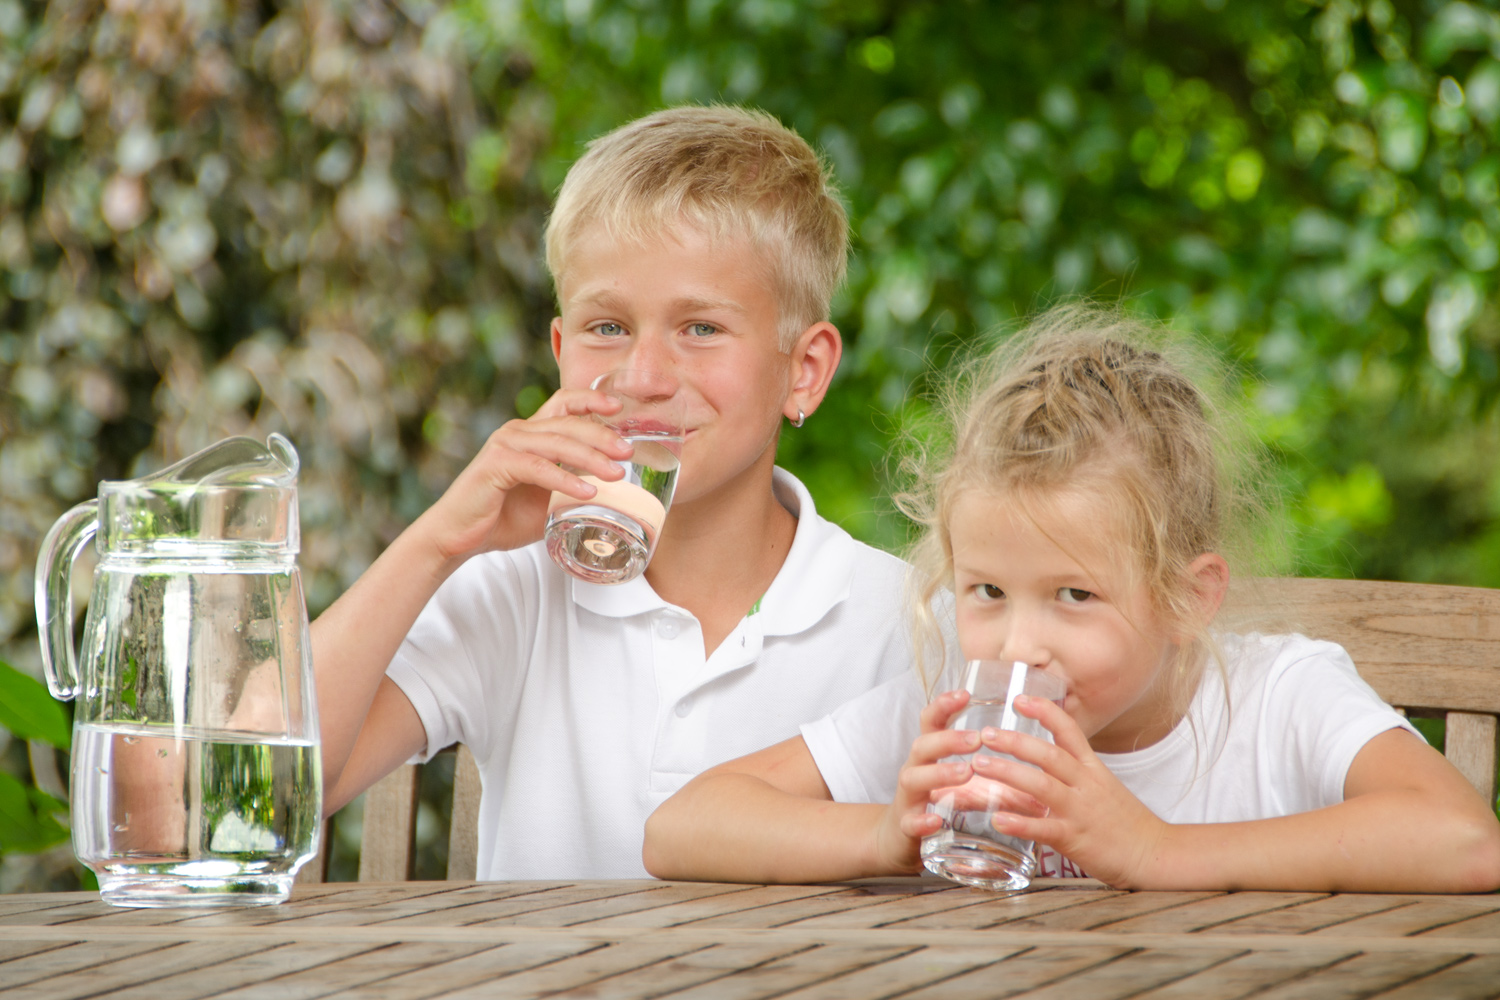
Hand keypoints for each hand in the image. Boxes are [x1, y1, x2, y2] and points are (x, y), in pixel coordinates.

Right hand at [416, 387, 633, 563]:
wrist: (459, 537)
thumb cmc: (503, 518)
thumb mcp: (548, 500)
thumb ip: (574, 488)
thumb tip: (617, 495)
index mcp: (531, 434)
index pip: (564, 403)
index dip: (592, 400)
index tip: (620, 408)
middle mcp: (518, 432)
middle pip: (568, 422)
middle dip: (602, 435)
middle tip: (629, 452)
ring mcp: (505, 445)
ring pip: (557, 442)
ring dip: (590, 457)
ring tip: (617, 474)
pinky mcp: (496, 465)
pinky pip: (538, 467)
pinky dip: (565, 480)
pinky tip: (587, 492)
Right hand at [871, 690, 983, 874]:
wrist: (899, 839)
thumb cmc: (939, 803)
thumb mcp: (962, 781)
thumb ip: (992, 770)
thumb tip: (1042, 765)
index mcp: (930, 755)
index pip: (931, 722)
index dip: (944, 705)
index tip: (965, 693)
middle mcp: (915, 770)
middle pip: (922, 744)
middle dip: (949, 738)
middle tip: (977, 738)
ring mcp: (908, 798)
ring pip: (913, 778)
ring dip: (939, 772)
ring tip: (965, 772)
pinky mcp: (905, 827)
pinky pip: (910, 822)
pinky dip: (922, 820)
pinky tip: (936, 820)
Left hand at [970, 695, 1168, 887]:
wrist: (1154, 853)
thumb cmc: (1123, 820)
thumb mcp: (1101, 784)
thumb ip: (1072, 770)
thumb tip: (1039, 756)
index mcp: (1091, 768)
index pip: (1069, 730)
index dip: (1045, 712)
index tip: (1019, 698)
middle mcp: (1085, 784)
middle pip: (1049, 755)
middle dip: (1015, 741)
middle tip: (984, 734)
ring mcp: (1080, 811)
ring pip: (1041, 785)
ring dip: (1008, 773)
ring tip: (979, 766)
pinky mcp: (1075, 839)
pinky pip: (1044, 828)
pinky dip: (1020, 823)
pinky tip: (997, 819)